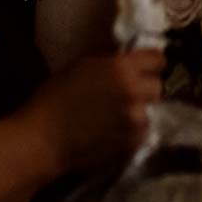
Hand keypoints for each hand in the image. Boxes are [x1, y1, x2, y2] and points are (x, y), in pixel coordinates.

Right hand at [20, 48, 163, 173]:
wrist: (43, 139)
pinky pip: (143, 132)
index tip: (143, 67)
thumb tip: (128, 58)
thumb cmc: (54, 98)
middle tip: (127, 93)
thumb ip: (110, 61)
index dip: (150, 63)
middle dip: (145, 88)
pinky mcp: (134, 144)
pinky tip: (114, 132)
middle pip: (157, 86)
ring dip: (139, 111)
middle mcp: (135, 92)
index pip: (158, 59)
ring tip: (118, 116)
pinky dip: (133, 131)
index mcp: (121, 68)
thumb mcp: (81, 66)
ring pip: (151, 111)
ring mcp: (137, 121)